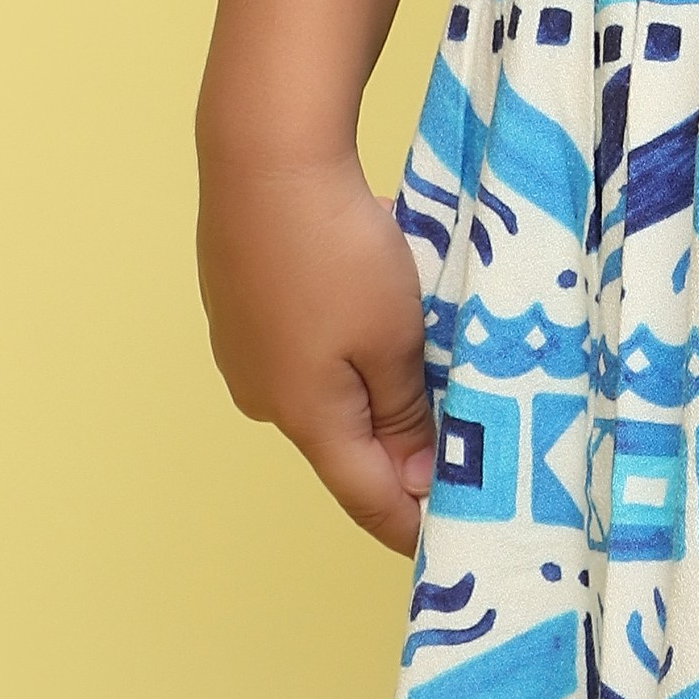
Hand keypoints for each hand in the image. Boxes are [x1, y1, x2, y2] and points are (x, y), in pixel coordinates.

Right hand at [197, 147, 435, 553]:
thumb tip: (413, 482)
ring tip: (427, 379)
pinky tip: (373, 321)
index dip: (411, 525)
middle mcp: (263, 397)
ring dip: (373, 395)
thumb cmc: (338, 251)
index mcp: (304, 417)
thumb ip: (405, 413)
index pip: (366, 498)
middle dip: (399, 453)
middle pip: (344, 444)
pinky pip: (304, 349)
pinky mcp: (239, 306)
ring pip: (325, 392)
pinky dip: (343, 351)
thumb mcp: (394, 339)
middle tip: (459, 449)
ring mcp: (244, 349)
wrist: (265, 158)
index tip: (453, 540)